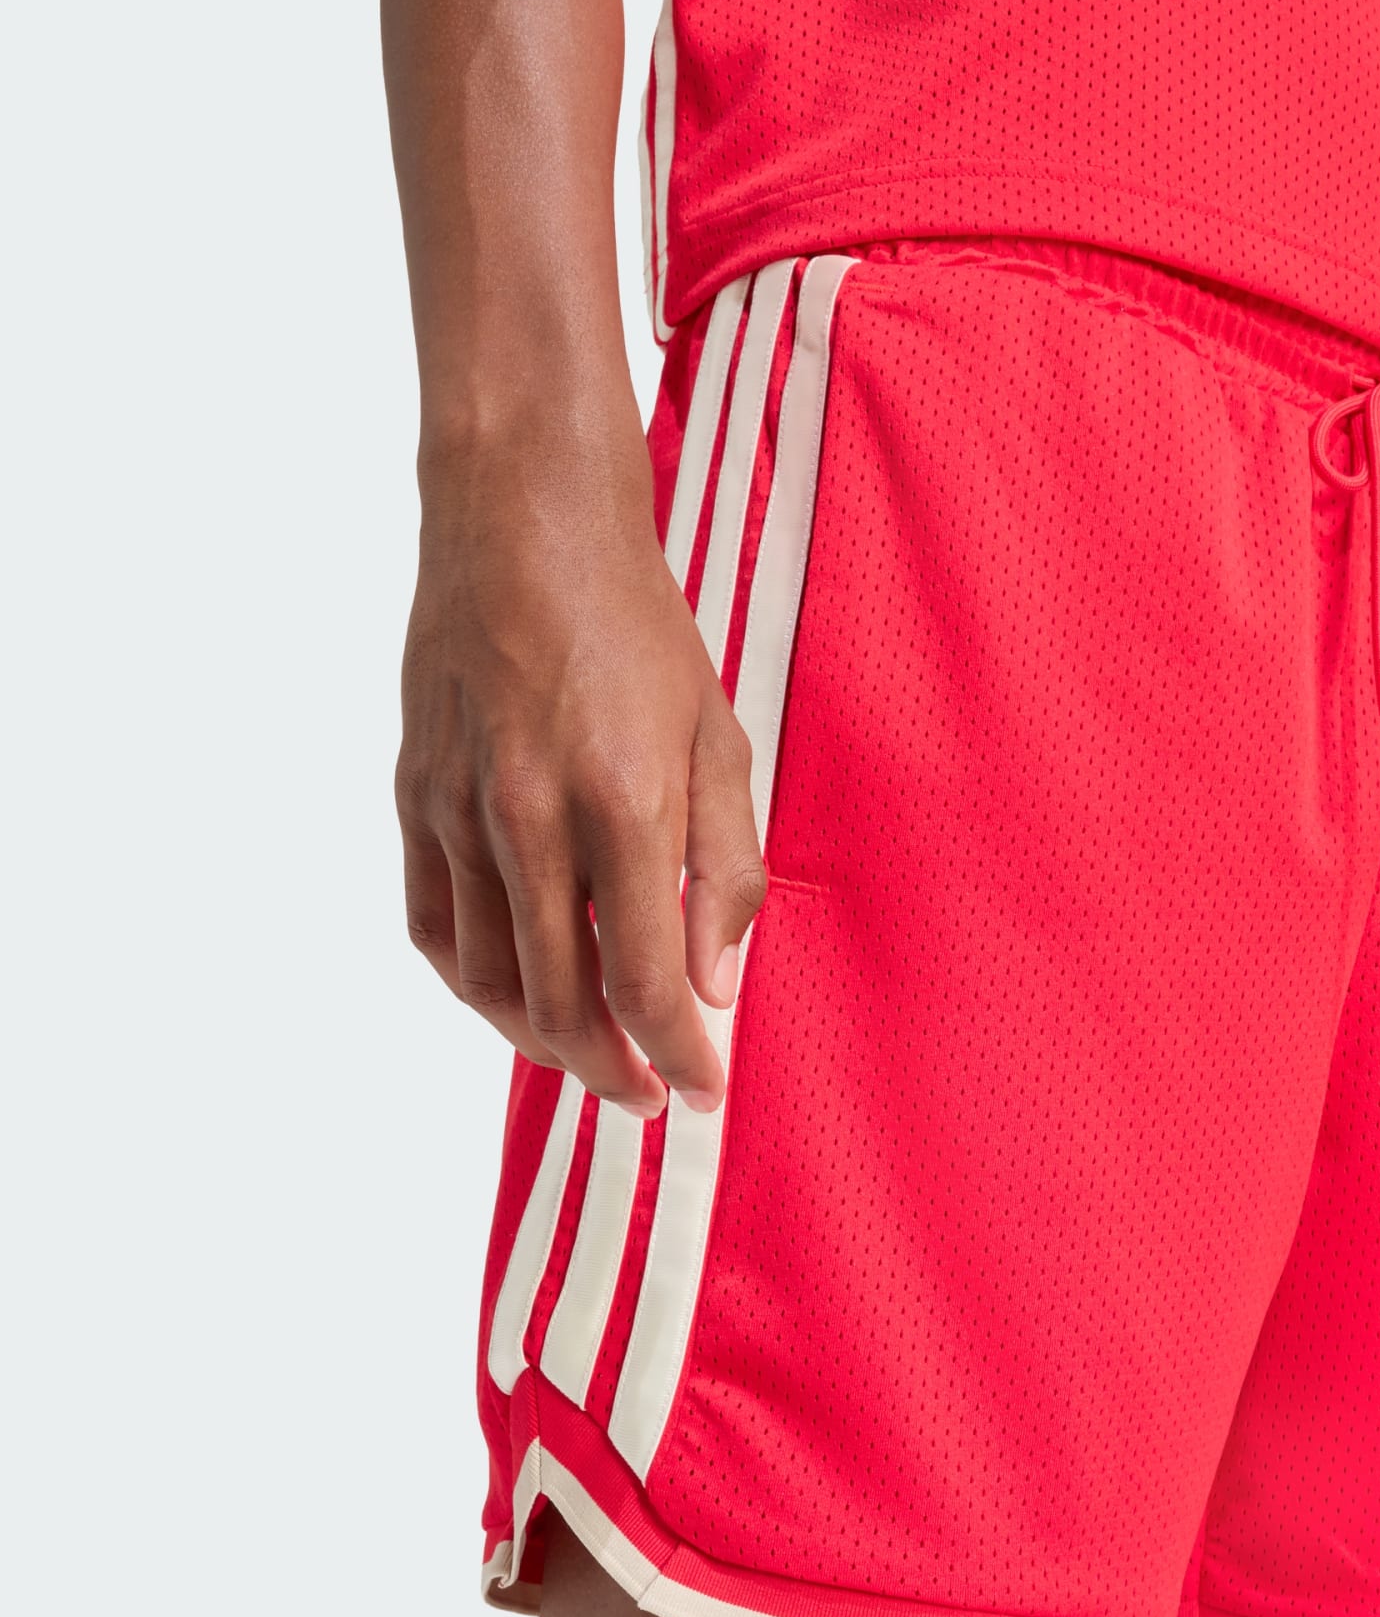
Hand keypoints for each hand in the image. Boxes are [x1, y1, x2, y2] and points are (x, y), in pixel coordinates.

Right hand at [394, 428, 763, 1117]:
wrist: (523, 522)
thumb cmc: (637, 628)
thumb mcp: (718, 739)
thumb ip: (727, 871)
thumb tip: (716, 985)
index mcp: (623, 803)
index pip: (647, 981)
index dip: (681, 1055)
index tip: (704, 1092)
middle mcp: (529, 819)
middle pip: (561, 1003)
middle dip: (612, 1071)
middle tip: (649, 1094)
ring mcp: (458, 811)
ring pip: (489, 981)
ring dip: (543, 1043)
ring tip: (591, 1057)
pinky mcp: (413, 797)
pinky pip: (434, 929)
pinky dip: (474, 985)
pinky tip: (514, 998)